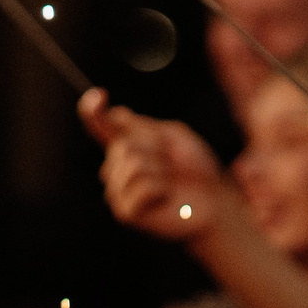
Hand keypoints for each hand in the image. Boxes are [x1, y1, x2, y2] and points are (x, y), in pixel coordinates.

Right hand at [78, 89, 230, 242]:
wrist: (214, 201)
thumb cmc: (195, 168)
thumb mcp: (172, 136)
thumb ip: (142, 127)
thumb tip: (114, 113)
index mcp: (124, 146)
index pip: (100, 126)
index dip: (93, 111)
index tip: (98, 96)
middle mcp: (115, 168)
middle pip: (124, 144)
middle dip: (156, 150)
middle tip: (172, 165)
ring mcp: (117, 191)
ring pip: (133, 163)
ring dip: (161, 170)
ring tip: (170, 183)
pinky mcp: (125, 212)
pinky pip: (142, 185)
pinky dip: (162, 188)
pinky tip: (166, 198)